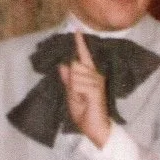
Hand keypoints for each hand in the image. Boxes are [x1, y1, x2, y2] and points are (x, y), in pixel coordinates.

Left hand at [58, 29, 111, 147]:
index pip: (83, 57)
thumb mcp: (72, 95)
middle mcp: (96, 76)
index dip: (80, 44)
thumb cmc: (85, 113)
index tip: (77, 30)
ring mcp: (97, 82)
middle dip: (71, 81)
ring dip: (74, 89)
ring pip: (75, 75)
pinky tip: (85, 101)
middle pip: (75, 65)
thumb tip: (62, 65)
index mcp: (90, 77)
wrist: (95, 129)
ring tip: (83, 100)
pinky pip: (77, 84)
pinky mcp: (96, 89)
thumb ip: (68, 80)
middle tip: (78, 96)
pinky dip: (77, 94)